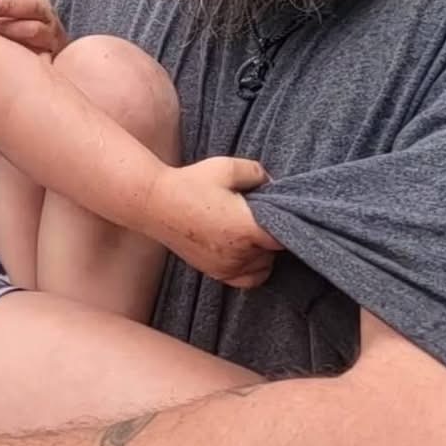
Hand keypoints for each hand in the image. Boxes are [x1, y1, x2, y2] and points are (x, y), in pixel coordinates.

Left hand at [0, 0, 67, 57]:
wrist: (51, 54)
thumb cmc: (23, 27)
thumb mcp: (7, 10)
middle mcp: (42, 11)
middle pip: (27, 4)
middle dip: (6, 4)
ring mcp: (49, 30)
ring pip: (34, 25)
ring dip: (12, 25)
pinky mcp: (51, 48)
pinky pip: (39, 45)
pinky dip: (25, 42)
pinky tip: (10, 46)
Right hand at [147, 158, 280, 287]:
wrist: (155, 203)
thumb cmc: (190, 183)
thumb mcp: (227, 167)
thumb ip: (258, 173)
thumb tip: (273, 183)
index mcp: (247, 229)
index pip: (286, 236)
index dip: (290, 222)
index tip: (285, 210)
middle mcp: (240, 254)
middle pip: (276, 250)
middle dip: (273, 232)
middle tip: (262, 213)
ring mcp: (227, 267)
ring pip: (265, 264)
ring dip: (265, 250)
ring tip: (252, 229)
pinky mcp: (216, 273)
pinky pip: (250, 278)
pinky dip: (255, 267)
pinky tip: (248, 250)